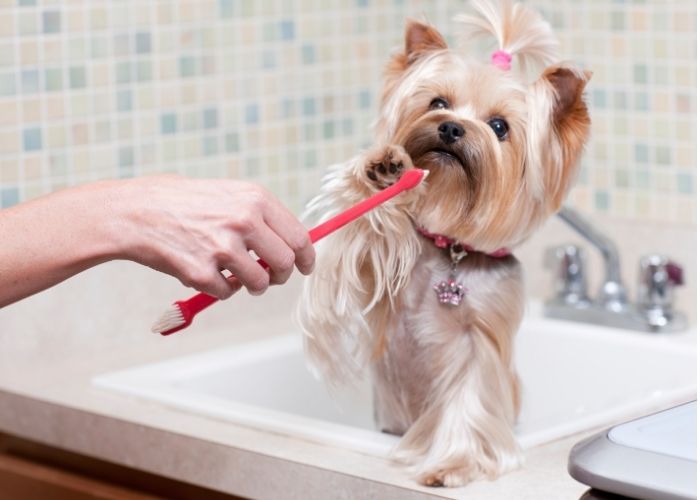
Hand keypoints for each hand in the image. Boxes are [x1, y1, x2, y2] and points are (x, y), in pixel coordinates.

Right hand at [112, 175, 314, 298]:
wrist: (134, 211)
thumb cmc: (182, 201)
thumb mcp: (228, 193)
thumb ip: (259, 216)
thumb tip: (291, 244)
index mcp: (255, 199)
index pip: (299, 237)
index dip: (306, 257)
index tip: (305, 267)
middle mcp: (244, 221)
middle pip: (285, 263)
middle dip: (280, 276)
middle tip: (269, 277)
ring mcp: (222, 248)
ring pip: (259, 283)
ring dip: (250, 285)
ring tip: (233, 274)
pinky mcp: (201, 272)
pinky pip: (226, 293)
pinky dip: (219, 289)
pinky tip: (204, 271)